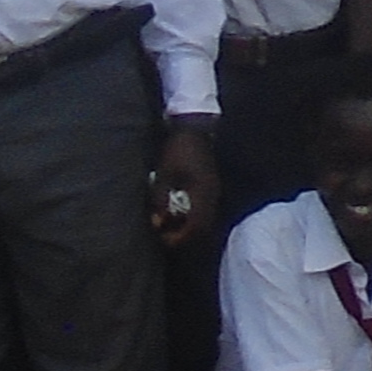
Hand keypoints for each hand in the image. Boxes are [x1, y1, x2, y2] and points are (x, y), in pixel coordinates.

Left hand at [148, 123, 220, 249]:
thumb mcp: (163, 175)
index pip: (196, 226)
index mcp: (202, 193)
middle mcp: (213, 195)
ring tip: (169, 227)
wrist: (195, 129)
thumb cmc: (177, 151)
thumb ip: (160, 200)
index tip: (164, 240)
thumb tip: (156, 223)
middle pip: (203, 227)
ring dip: (189, 227)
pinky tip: (177, 214)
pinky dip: (193, 217)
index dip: (181, 237)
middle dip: (185, 236)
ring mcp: (215, 190)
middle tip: (165, 237)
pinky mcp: (212, 187)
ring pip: (206, 219)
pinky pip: (205, 209)